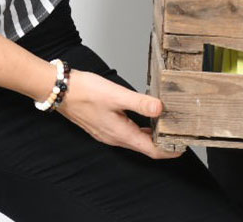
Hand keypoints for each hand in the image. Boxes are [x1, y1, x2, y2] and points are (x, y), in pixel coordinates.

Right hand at [59, 69, 180, 158]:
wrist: (60, 90)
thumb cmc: (85, 92)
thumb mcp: (116, 95)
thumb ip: (139, 102)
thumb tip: (160, 108)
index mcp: (121, 134)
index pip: (150, 150)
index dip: (168, 151)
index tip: (182, 147)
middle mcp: (115, 137)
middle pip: (144, 147)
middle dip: (163, 144)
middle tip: (180, 136)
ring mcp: (108, 133)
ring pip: (135, 140)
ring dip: (152, 137)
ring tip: (167, 127)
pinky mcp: (104, 126)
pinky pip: (127, 133)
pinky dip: (140, 129)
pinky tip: (146, 119)